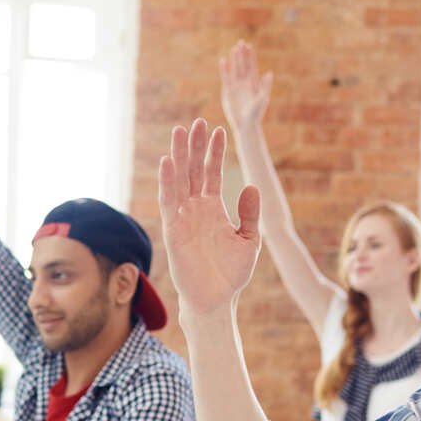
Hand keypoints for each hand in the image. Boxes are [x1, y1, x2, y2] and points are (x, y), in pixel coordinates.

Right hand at [157, 119, 260, 317]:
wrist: (216, 299)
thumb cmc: (231, 273)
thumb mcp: (248, 240)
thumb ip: (249, 214)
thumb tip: (253, 186)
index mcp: (214, 208)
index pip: (212, 173)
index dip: (215, 152)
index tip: (218, 130)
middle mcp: (196, 208)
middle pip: (193, 170)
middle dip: (195, 146)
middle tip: (196, 121)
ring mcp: (183, 217)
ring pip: (179, 180)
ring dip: (179, 156)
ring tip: (180, 132)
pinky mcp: (173, 230)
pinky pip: (169, 202)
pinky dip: (167, 181)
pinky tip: (168, 161)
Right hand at [219, 40, 271, 131]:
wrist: (245, 124)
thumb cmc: (256, 114)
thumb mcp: (262, 99)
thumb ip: (265, 86)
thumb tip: (269, 73)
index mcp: (254, 84)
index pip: (252, 66)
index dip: (250, 56)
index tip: (249, 46)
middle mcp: (244, 83)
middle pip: (243, 65)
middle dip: (242, 54)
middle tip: (240, 42)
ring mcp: (236, 86)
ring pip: (234, 69)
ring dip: (234, 59)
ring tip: (233, 49)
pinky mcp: (227, 91)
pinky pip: (225, 78)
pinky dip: (224, 69)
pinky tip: (223, 60)